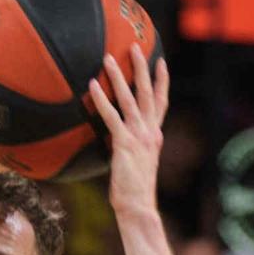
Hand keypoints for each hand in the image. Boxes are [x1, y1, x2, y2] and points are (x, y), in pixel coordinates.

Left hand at [85, 45, 168, 218]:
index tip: (161, 62)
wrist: (138, 207)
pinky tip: (91, 86)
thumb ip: (130, 148)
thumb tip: (116, 141)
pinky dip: (101, 100)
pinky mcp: (124, 144)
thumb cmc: (133, 191)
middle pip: (149, 93)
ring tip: (109, 59)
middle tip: (135, 46)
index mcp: (154, 136)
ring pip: (130, 99)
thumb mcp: (135, 164)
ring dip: (120, 77)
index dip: (162, 82)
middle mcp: (150, 132)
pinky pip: (111, 116)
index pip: (161, 103)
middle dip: (142, 68)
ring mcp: (138, 137)